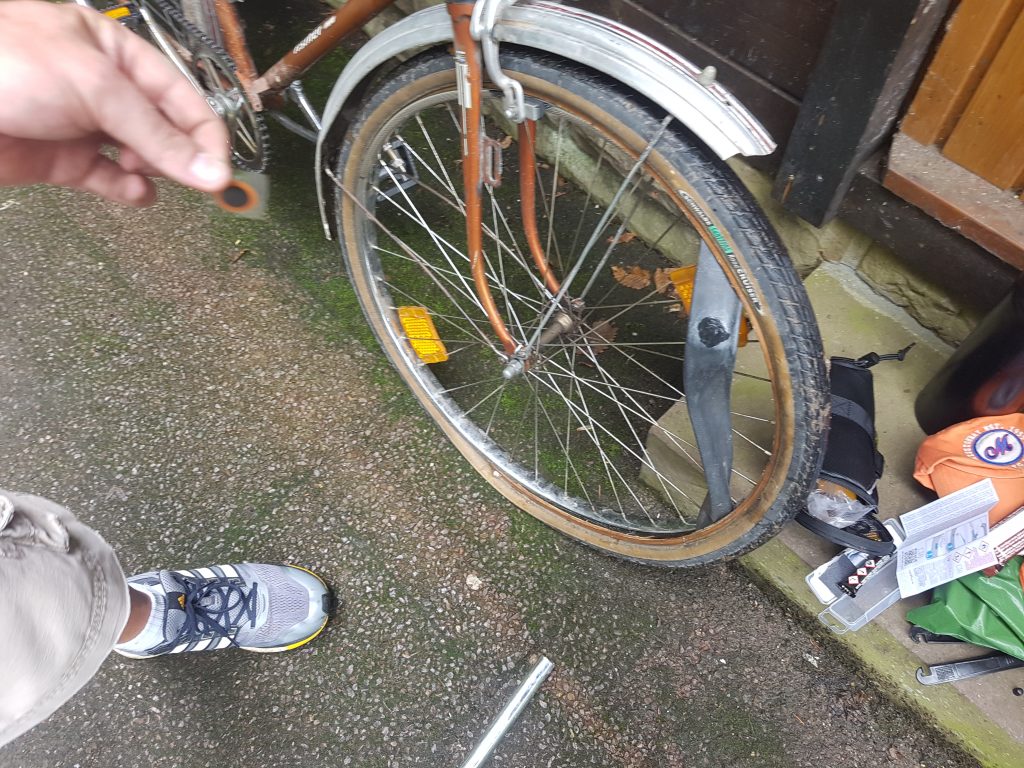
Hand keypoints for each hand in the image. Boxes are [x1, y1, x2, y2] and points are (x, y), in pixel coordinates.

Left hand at [0, 1, 230, 205]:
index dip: (204, 132)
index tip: (220, 171)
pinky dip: (126, 190)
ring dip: (153, 173)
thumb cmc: (4, 65)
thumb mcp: (94, 88)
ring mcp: (79, 125)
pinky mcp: (60, 160)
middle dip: (181, 154)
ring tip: (150, 179)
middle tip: (199, 184)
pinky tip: (137, 195)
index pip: (179, 94)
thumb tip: (212, 172)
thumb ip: (156, 134)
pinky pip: (106, 179)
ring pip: (137, 156)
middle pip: (162, 127)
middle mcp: (99, 87)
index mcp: (112, 50)